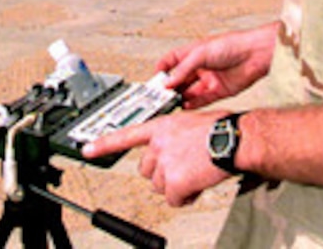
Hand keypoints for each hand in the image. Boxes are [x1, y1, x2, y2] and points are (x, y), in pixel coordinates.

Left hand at [82, 110, 230, 206]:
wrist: (235, 139)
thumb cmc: (221, 129)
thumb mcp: (190, 122)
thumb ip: (175, 136)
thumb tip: (176, 150)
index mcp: (161, 127)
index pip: (125, 136)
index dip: (103, 144)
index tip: (87, 149)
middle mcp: (158, 143)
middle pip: (146, 170)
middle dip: (162, 174)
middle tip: (183, 169)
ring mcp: (165, 163)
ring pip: (159, 186)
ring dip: (175, 186)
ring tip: (195, 173)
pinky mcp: (175, 181)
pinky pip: (174, 200)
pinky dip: (186, 197)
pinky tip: (198, 185)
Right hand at [158, 22, 277, 108]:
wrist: (256, 54)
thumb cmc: (232, 44)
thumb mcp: (201, 53)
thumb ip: (183, 69)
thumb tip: (169, 82)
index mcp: (193, 53)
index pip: (172, 61)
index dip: (163, 70)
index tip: (154, 80)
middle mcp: (200, 66)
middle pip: (180, 79)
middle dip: (170, 88)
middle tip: (160, 97)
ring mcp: (209, 79)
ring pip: (190, 91)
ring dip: (180, 98)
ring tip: (171, 104)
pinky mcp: (219, 90)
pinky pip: (203, 100)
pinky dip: (193, 104)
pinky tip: (185, 107)